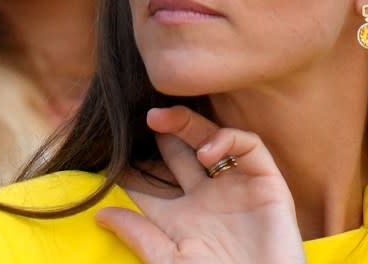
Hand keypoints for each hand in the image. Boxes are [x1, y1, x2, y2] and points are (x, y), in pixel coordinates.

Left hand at [95, 106, 305, 263]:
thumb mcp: (169, 262)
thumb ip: (139, 236)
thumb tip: (100, 213)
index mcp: (180, 219)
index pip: (152, 182)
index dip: (133, 164)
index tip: (109, 146)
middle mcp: (207, 199)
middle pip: (180, 152)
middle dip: (163, 131)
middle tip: (144, 118)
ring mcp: (237, 188)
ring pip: (212, 140)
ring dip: (188, 123)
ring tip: (161, 120)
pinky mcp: (267, 183)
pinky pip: (250, 146)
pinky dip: (228, 139)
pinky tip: (206, 152)